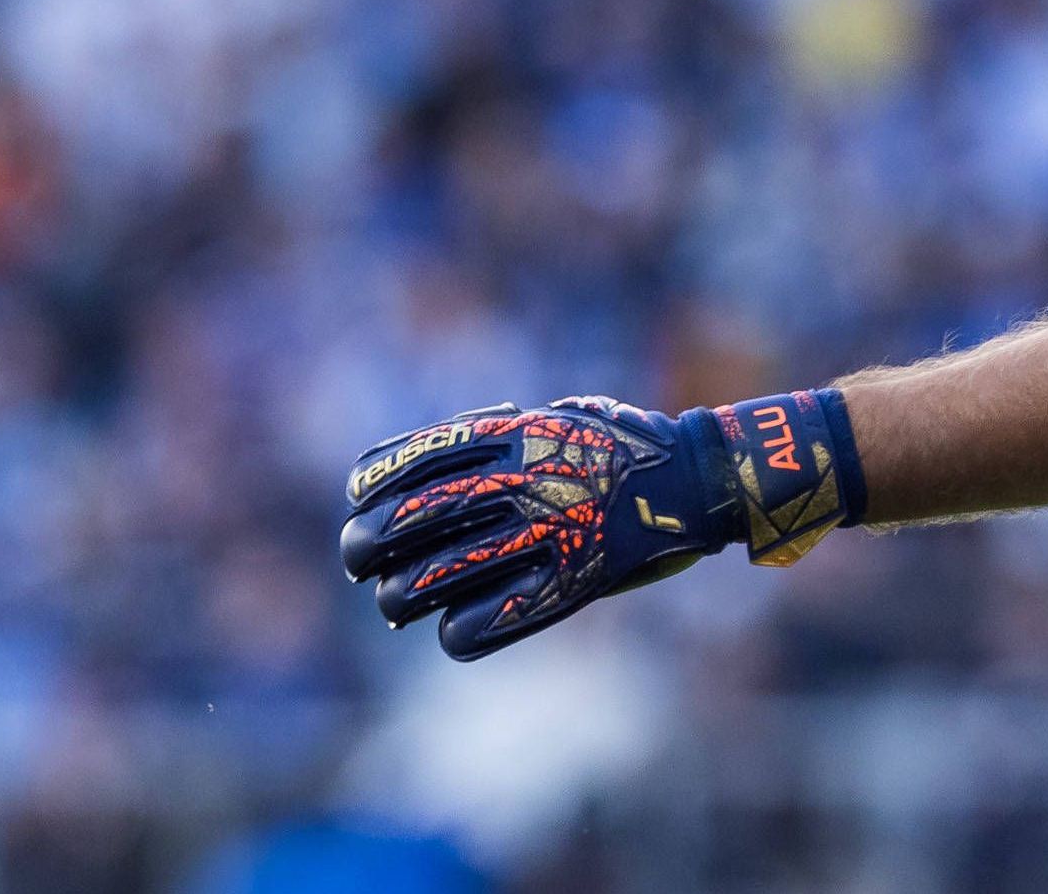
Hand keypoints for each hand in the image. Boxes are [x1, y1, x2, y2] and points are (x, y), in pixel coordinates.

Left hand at [340, 391, 863, 659]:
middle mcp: (521, 480)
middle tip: (356, 560)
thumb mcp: (546, 417)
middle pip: (410, 520)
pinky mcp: (567, 584)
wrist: (691, 481)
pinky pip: (483, 624)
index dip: (372, 483)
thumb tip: (406, 471)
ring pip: (432, 579)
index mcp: (512, 433)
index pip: (413, 459)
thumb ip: (484, 436)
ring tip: (394, 601)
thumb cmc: (610, 447)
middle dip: (366, 544)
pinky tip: (453, 626)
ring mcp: (544, 534)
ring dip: (399, 595)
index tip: (356, 498)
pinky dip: (457, 630)